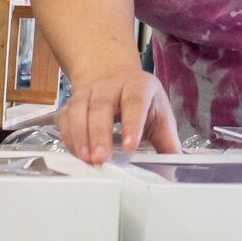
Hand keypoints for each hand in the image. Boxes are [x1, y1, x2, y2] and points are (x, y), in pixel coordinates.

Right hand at [59, 67, 180, 163]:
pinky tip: (75, 154)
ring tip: (87, 160)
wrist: (112, 75)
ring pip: (79, 111)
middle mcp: (111, 86)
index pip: (135, 102)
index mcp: (138, 86)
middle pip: (102, 107)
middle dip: (100, 134)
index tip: (130, 147)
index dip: (132, 124)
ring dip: (80, 137)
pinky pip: (65, 119)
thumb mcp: (159, 113)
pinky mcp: (71, 103)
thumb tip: (176, 165)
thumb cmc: (141, 100)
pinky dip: (68, 137)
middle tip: (101, 159)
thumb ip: (167, 139)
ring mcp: (88, 93)